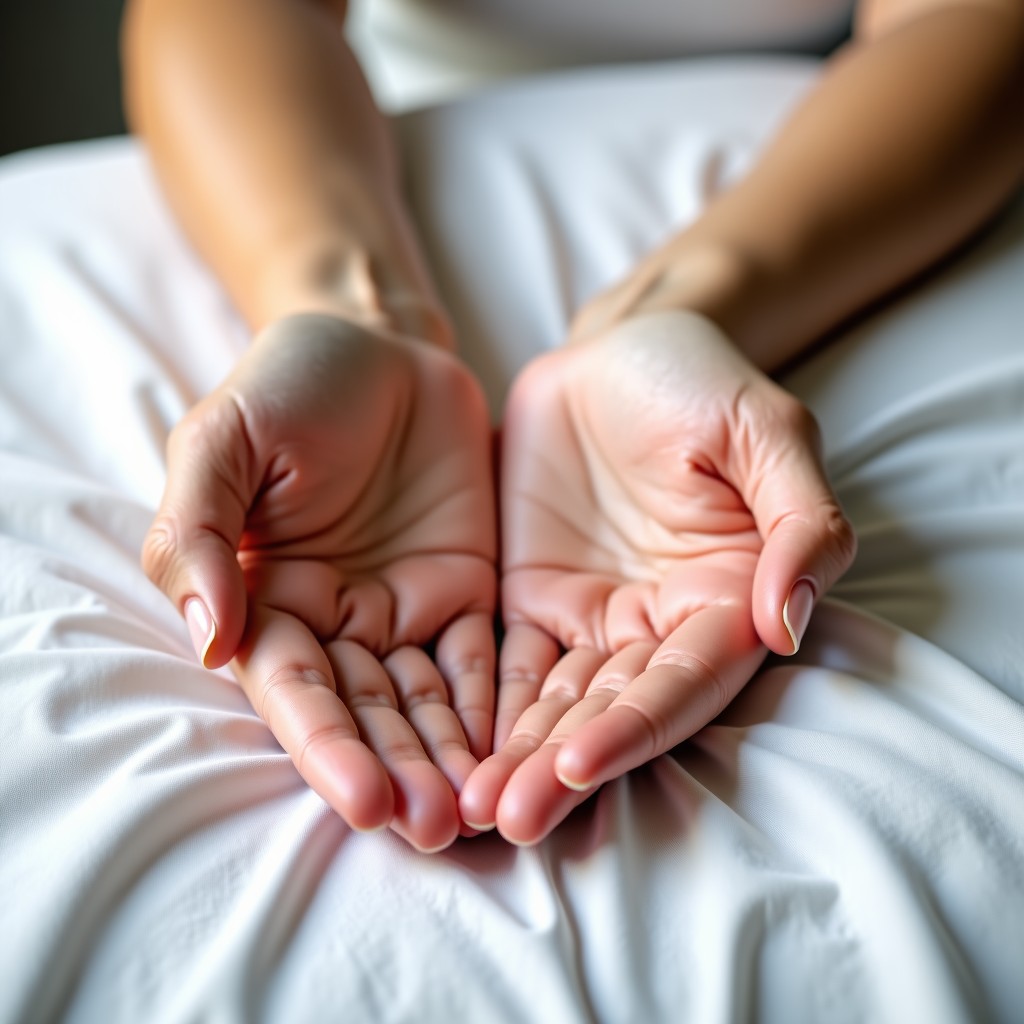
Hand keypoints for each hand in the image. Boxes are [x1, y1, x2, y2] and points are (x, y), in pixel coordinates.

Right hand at [143, 313, 496, 851]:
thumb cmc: (290, 383)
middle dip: (398, 771)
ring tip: (481, 812)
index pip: (294, 690)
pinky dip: (497, 705)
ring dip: (450, 758)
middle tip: (437, 830)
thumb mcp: (225, 438)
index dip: (326, 747)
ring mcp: (404, 612)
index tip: (366, 803)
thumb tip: (213, 638)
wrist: (379, 344)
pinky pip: (483, 659)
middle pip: (365, 713)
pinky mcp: (465, 592)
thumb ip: (201, 532)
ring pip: (427, 702)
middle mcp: (336, 621)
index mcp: (266, 598)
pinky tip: (519, 747)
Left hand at [460, 311, 854, 843]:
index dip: (638, 726)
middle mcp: (660, 626)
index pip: (687, 682)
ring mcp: (591, 618)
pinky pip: (504, 663)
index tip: (583, 766)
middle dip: (563, 768)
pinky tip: (447, 747)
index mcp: (727, 599)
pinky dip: (481, 707)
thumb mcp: (766, 431)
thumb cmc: (701, 382)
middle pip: (614, 711)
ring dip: (518, 756)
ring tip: (469, 806)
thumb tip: (789, 621)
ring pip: (555, 702)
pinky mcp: (531, 602)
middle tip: (507, 819)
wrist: (617, 351)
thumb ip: (799, 522)